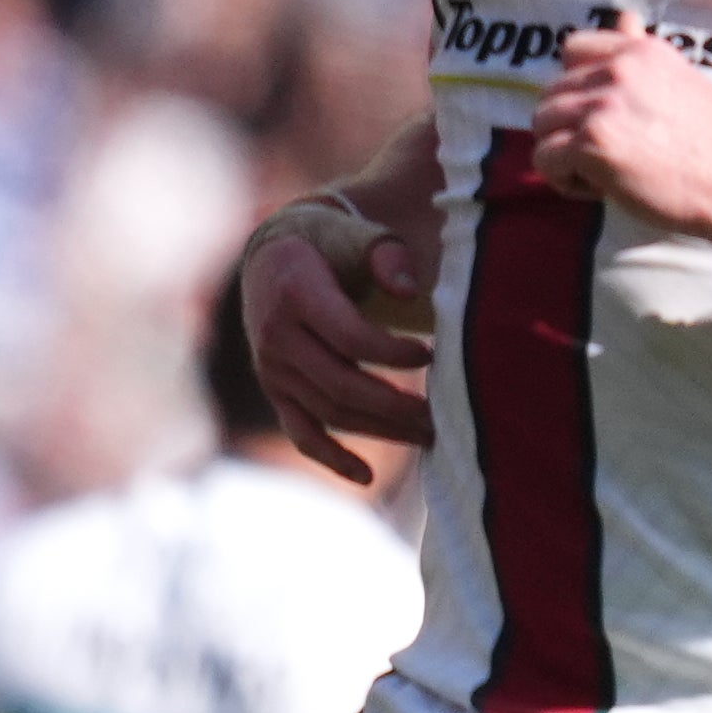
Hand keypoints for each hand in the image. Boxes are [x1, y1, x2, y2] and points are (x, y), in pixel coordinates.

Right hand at [244, 196, 430, 477]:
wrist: (269, 259)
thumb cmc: (328, 245)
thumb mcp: (357, 236)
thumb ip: (387, 257)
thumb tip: (410, 293)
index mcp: (295, 295)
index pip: (349, 337)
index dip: (394, 353)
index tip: (433, 354)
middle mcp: (277, 338)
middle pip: (340, 385)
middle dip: (396, 404)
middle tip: (443, 412)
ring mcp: (272, 370)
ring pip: (328, 413)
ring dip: (380, 430)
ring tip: (430, 436)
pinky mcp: (276, 391)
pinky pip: (300, 432)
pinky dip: (331, 457)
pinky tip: (365, 476)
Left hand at [527, 24, 711, 242]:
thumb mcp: (682, 77)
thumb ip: (643, 49)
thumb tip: (624, 16)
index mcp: (641, 51)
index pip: (573, 48)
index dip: (572, 85)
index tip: (594, 112)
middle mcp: (619, 70)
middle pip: (550, 92)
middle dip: (566, 125)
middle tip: (602, 151)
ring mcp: (602, 105)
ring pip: (541, 124)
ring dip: (562, 152)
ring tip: (598, 169)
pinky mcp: (591, 143)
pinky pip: (544, 158)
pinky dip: (562, 178)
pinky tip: (597, 187)